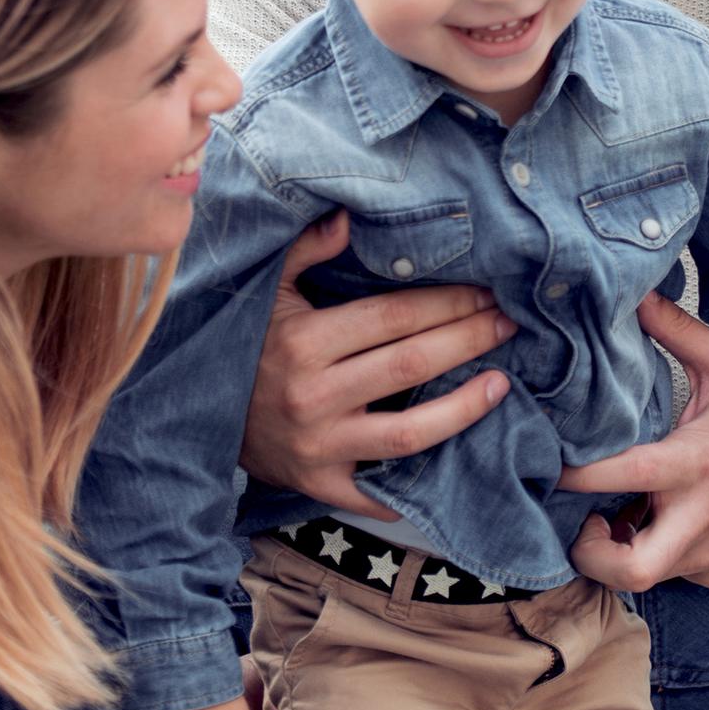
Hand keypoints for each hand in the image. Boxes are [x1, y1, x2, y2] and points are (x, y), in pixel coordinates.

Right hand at [240, 212, 515, 516]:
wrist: (200, 418)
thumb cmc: (247, 346)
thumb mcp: (266, 291)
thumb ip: (305, 250)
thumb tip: (347, 216)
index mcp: (302, 341)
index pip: (392, 318)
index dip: (445, 304)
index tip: (485, 292)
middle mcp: (312, 395)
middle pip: (410, 365)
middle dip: (468, 340)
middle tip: (508, 325)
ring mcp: (319, 446)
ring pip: (409, 432)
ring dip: (464, 408)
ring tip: (501, 385)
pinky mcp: (321, 484)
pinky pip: (381, 492)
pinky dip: (421, 483)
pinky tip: (463, 459)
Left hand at [559, 294, 708, 591]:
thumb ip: (677, 332)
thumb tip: (635, 294)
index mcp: (695, 464)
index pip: (618, 477)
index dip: (572, 477)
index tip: (549, 466)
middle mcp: (702, 519)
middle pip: (628, 570)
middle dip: (588, 555)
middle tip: (581, 521)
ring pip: (647, 576)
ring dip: (621, 550)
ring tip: (616, 512)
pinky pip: (673, 573)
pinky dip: (654, 552)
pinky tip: (657, 519)